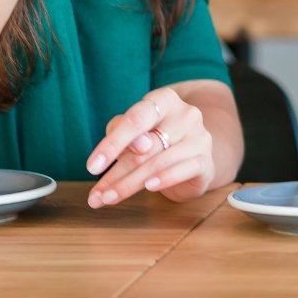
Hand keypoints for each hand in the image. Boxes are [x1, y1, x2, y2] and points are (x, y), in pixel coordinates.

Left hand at [85, 88, 215, 205]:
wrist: (193, 155)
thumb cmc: (157, 139)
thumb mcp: (136, 131)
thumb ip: (125, 132)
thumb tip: (136, 145)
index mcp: (164, 99)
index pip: (136, 118)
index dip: (112, 143)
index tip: (92, 167)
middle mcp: (186, 114)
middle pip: (146, 145)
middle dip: (117, 172)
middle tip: (96, 195)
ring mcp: (199, 136)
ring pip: (159, 161)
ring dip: (130, 184)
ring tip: (110, 198)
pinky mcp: (205, 160)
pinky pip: (183, 170)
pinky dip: (164, 180)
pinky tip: (149, 188)